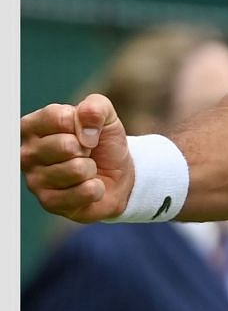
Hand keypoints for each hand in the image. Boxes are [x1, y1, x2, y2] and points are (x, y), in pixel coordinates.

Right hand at [19, 94, 133, 222]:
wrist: (118, 176)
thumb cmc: (102, 143)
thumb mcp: (106, 116)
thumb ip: (95, 107)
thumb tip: (85, 126)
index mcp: (33, 127)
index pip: (59, 117)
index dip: (83, 123)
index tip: (86, 130)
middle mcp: (26, 154)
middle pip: (66, 145)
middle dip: (88, 148)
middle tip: (87, 153)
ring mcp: (34, 180)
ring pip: (77, 169)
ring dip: (92, 169)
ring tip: (87, 170)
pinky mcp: (49, 203)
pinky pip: (85, 191)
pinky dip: (96, 188)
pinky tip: (88, 186)